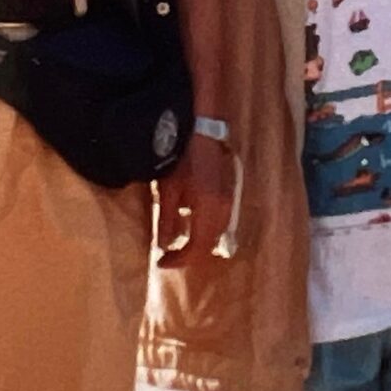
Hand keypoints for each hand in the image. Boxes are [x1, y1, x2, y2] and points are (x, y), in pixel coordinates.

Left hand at [154, 131, 235, 267]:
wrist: (201, 127)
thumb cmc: (180, 155)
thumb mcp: (167, 189)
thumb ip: (166, 220)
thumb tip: (165, 246)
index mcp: (208, 208)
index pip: (197, 248)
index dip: (179, 260)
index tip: (161, 262)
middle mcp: (223, 207)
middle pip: (210, 244)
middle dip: (190, 253)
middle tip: (170, 255)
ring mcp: (229, 198)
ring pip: (218, 232)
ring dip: (200, 242)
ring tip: (180, 240)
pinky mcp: (229, 190)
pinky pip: (220, 219)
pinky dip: (206, 228)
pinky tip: (191, 221)